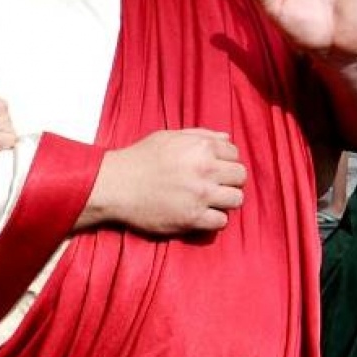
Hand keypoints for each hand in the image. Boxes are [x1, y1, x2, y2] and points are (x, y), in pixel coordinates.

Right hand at [84, 129, 244, 233]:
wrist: (116, 185)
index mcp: (201, 147)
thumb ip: (201, 135)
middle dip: (229, 180)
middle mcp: (205, 170)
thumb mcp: (170, 137)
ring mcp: (201, 196)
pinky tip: (201, 214)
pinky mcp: (193, 219)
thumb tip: (228, 139)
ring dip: (225, 200)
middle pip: (241, 177)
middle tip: (213, 184)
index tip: (214, 168)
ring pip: (237, 200)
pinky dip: (213, 219)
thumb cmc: (141, 158)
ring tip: (210, 200)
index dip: (225, 161)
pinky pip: (222, 222)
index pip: (235, 154)